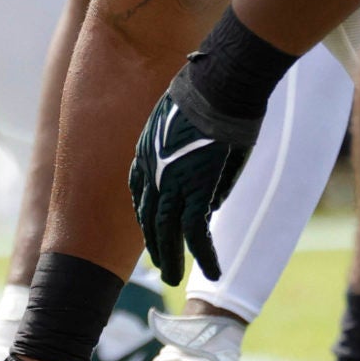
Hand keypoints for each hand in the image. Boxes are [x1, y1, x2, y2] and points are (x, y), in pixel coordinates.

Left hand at [131, 66, 259, 285]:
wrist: (219, 82)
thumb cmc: (212, 91)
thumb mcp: (189, 121)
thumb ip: (190, 155)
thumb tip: (209, 192)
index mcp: (146, 150)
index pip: (140, 193)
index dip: (146, 216)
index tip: (153, 230)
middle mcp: (152, 169)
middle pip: (149, 217)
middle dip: (154, 245)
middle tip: (160, 267)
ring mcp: (172, 181)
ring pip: (166, 231)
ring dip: (170, 258)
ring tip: (174, 278)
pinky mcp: (196, 189)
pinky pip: (196, 232)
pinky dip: (204, 255)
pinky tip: (211, 270)